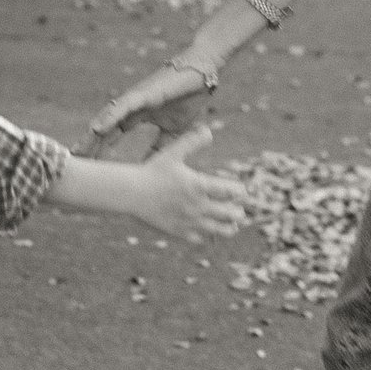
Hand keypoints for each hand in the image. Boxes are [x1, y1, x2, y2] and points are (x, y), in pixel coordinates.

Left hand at [82, 59, 215, 158]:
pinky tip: (97, 128)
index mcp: (135, 117)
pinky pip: (122, 106)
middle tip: (72, 163)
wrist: (202, 74)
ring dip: (92, 135)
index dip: (97, 150)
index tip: (85, 167)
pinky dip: (108, 117)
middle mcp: (130, 108)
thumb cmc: (188, 98)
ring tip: (78, 150)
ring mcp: (134, 99)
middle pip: (103, 129)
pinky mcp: (143, 93)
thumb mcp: (173, 131)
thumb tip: (151, 167)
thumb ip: (160, 147)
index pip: (111, 136)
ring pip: (107, 118)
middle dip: (89, 146)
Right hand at [134, 126, 248, 240]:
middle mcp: (198, 205)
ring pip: (220, 231)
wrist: (132, 193)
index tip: (238, 191)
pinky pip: (201, 239)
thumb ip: (192, 142)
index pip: (231, 191)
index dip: (239, 191)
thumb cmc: (152, 171)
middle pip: (230, 214)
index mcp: (199, 185)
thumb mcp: (173, 153)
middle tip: (238, 211)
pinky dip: (208, 236)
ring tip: (231, 226)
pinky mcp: (179, 232)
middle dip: (238, 212)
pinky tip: (208, 231)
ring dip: (229, 228)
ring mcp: (189, 221)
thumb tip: (208, 130)